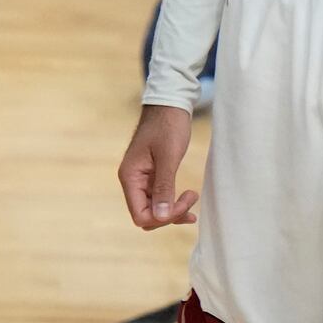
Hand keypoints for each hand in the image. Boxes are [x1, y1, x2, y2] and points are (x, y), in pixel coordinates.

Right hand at [118, 104, 199, 229]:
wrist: (170, 105)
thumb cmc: (168, 126)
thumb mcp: (168, 157)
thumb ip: (163, 188)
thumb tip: (160, 217)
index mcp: (130, 177)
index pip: (139, 215)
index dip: (162, 217)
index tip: (183, 203)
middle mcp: (132, 181)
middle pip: (146, 215)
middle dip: (169, 215)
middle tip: (190, 198)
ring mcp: (141, 179)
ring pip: (154, 209)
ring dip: (173, 210)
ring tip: (192, 198)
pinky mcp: (152, 176)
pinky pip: (159, 198)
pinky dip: (173, 202)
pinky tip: (187, 199)